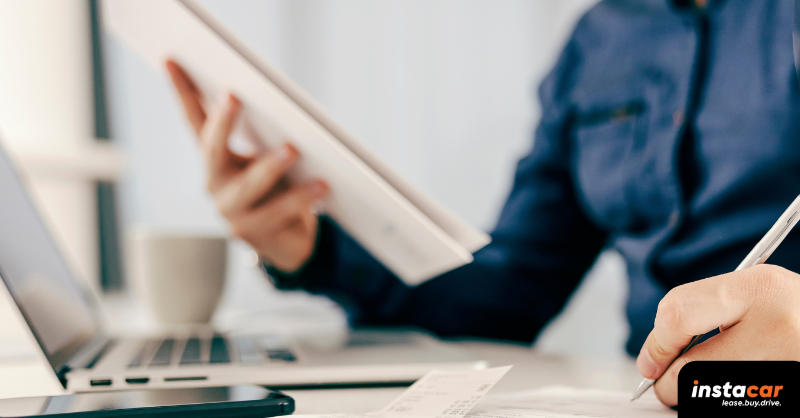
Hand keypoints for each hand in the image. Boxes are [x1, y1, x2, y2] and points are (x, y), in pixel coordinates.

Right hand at [165, 59, 327, 271]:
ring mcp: (230, 210)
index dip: (181, 90)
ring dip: (270, 165)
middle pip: (212, 149)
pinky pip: (278, 211)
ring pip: (247, 185)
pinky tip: (321, 185)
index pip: (194, 119)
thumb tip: (283, 108)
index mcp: (215, 157)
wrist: (290, 241)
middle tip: (233, 97)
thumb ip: (268, 136)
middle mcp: (215, 182)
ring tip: (292, 149)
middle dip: (222, 123)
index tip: (171, 59)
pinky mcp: (252, 233)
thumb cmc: (280, 188)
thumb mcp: (270, 157)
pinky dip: (301, 197)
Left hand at [636, 264, 799, 405]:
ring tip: (718, 385)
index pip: (677, 313)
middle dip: (671, 384)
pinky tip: (747, 391)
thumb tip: (655, 355)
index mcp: (762, 288)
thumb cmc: (796, 312)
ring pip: (710, 398)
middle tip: (668, 386)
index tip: (650, 360)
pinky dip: (730, 402)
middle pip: (689, 373)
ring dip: (702, 399)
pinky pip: (737, 405)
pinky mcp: (788, 398)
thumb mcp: (760, 291)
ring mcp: (788, 371)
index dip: (656, 343)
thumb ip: (707, 311)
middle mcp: (780, 329)